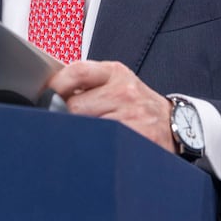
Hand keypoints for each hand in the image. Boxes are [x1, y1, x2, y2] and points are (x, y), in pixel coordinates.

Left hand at [47, 59, 173, 151]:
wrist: (177, 123)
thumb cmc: (138, 104)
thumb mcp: (117, 83)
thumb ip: (88, 84)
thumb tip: (48, 93)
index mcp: (115, 73)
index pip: (76, 72)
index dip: (54, 86)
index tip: (42, 97)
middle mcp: (124, 92)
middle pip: (75, 106)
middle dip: (63, 117)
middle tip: (58, 125)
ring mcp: (132, 116)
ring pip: (86, 129)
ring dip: (76, 135)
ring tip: (78, 138)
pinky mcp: (137, 139)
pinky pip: (102, 145)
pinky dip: (92, 148)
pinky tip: (92, 149)